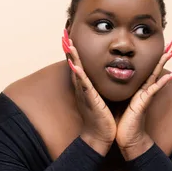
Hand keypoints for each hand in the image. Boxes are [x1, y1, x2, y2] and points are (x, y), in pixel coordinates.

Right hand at [63, 29, 115, 155]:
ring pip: (77, 71)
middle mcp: (82, 87)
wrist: (100, 136)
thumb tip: (106, 75)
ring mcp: (84, 93)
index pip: (79, 64)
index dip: (74, 51)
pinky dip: (79, 75)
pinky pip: (84, 85)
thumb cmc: (102, 117)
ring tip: (68, 44)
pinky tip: (76, 66)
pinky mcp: (90, 100)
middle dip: (69, 49)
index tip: (71, 36)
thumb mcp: (101, 97)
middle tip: (64, 34)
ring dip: (72, 58)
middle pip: (74, 64)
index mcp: (86, 86)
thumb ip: (101, 86)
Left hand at [116, 39, 171, 158]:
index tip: (151, 45)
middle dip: (159, 55)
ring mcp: (145, 96)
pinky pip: (155, 89)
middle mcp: (142, 90)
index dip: (147, 57)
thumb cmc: (120, 121)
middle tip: (170, 41)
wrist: (126, 139)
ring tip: (171, 50)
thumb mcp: (116, 101)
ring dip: (163, 62)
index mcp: (135, 89)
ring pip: (155, 75)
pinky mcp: (145, 102)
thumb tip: (106, 80)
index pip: (142, 69)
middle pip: (151, 68)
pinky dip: (164, 81)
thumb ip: (115, 91)